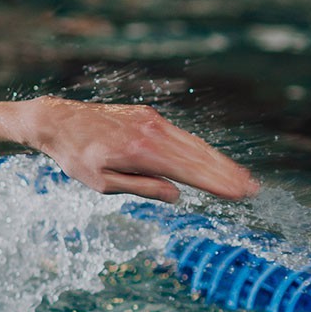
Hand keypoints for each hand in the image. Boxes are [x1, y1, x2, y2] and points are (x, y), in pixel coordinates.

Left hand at [24, 97, 258, 203]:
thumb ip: (141, 187)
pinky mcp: (149, 116)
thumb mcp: (102, 183)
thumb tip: (176, 195)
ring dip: (219, 161)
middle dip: (227, 174)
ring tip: (241, 177)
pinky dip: (200, 149)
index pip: (189, 171)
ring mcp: (152, 122)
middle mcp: (152, 133)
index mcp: (141, 153)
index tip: (241, 194)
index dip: (217, 183)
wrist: (58, 122)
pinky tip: (213, 161)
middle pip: (199, 156)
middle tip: (252, 190)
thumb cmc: (76, 157)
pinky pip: (181, 135)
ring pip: (193, 144)